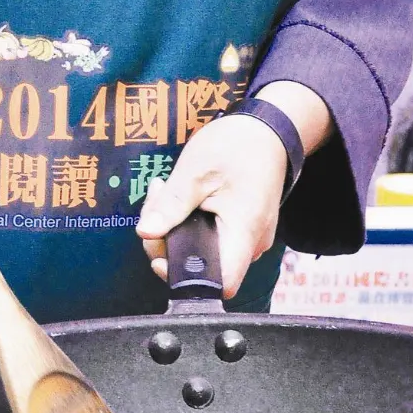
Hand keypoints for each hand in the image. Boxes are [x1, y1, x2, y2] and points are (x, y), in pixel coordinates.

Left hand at [135, 113, 286, 299]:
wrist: (267, 129)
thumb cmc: (238, 145)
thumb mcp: (196, 171)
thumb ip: (171, 206)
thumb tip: (146, 233)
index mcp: (244, 231)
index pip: (220, 283)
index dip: (185, 278)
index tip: (161, 255)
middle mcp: (251, 242)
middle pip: (202, 266)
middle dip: (168, 240)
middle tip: (156, 202)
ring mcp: (248, 237)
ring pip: (203, 251)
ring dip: (175, 228)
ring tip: (165, 191)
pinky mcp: (242, 229)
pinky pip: (211, 238)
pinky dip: (189, 222)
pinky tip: (181, 197)